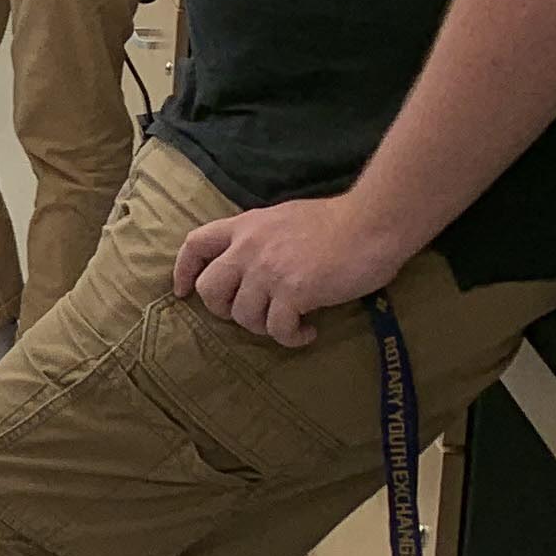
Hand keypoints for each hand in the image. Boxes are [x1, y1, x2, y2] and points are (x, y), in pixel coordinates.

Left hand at [171, 194, 411, 350]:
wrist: (373, 222)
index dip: (182, 271)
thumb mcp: (284, 218)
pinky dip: (292, 337)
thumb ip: (261, 238)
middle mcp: (249, 247)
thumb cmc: (338, 220)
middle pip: (209, 290)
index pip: (195, 244)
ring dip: (265, 327)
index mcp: (245, 226)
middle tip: (252, 314)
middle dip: (224, 310)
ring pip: (243, 316)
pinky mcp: (294, 291)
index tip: (183, 292)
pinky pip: (278, 329)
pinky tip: (308, 332)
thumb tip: (253, 264)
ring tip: (290, 323)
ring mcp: (269, 270)